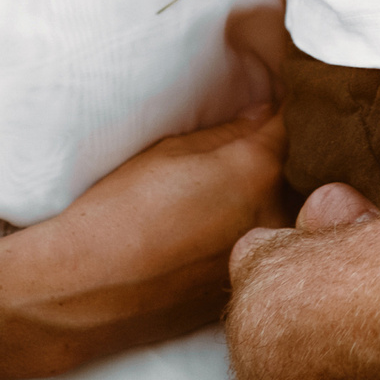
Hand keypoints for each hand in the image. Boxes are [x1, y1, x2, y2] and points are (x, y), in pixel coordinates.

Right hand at [0, 107, 287, 379]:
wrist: (84, 289)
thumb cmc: (118, 211)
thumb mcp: (171, 151)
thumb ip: (230, 130)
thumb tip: (264, 113)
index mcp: (258, 169)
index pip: (292, 119)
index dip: (283, 101)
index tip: (274, 90)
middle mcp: (275, 213)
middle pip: (295, 169)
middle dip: (276, 153)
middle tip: (240, 146)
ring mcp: (264, 254)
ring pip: (284, 211)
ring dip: (264, 196)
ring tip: (215, 195)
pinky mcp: (249, 286)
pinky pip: (262, 246)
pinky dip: (247, 232)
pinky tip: (207, 231)